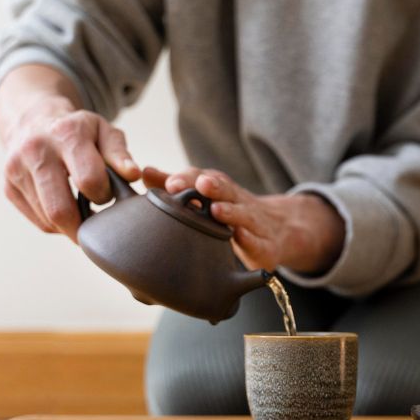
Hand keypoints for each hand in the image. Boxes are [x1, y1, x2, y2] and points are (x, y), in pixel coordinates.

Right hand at [0, 65, 140, 239]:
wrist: (34, 121)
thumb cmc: (79, 132)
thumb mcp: (105, 132)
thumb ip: (120, 154)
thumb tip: (133, 175)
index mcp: (65, 134)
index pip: (88, 180)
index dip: (104, 194)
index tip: (108, 194)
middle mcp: (35, 150)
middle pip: (60, 210)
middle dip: (86, 226)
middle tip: (101, 226)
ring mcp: (16, 170)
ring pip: (49, 220)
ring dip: (73, 226)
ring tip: (86, 214)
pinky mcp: (8, 187)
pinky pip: (39, 221)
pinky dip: (58, 224)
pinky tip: (69, 209)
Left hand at [143, 167, 345, 274]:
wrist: (276, 230)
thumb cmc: (229, 213)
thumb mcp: (205, 197)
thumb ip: (176, 185)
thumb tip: (142, 172)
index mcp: (218, 190)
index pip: (202, 179)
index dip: (189, 180)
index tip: (171, 183)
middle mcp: (237, 201)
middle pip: (226, 191)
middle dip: (213, 187)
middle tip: (200, 185)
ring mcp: (254, 223)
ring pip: (244, 214)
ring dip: (231, 211)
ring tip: (218, 210)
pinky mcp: (267, 246)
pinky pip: (260, 243)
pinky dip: (252, 240)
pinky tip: (242, 237)